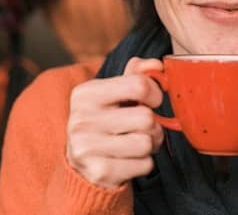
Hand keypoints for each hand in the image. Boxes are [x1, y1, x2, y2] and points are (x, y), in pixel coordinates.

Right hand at [66, 57, 164, 187]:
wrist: (83, 165)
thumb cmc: (106, 123)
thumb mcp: (114, 94)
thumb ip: (136, 75)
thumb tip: (156, 64)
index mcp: (85, 94)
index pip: (139, 85)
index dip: (155, 94)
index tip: (152, 100)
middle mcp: (81, 119)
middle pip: (146, 118)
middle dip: (153, 125)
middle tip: (141, 129)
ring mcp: (87, 147)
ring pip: (147, 142)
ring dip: (150, 146)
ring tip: (134, 145)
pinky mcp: (99, 172)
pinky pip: (145, 164)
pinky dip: (144, 164)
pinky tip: (127, 161)